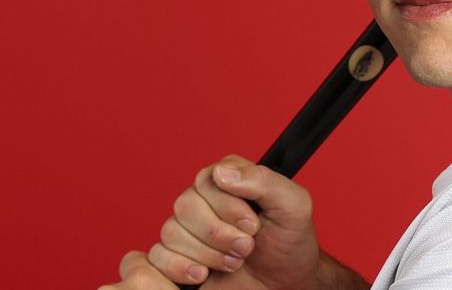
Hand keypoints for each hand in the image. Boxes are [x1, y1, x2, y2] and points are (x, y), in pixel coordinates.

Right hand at [100, 155, 325, 289]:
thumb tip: (223, 172)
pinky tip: (204, 274)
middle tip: (246, 247)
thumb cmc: (291, 241)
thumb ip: (263, 180)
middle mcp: (204, 199)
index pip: (208, 179)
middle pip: (185, 205)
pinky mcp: (180, 256)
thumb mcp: (293, 205)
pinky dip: (180, 267)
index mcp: (229, 179)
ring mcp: (189, 228)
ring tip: (235, 262)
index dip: (228, 206)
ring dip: (207, 253)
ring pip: (171, 231)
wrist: (286, 282)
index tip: (253, 225)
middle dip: (219, 233)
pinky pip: (158, 256)